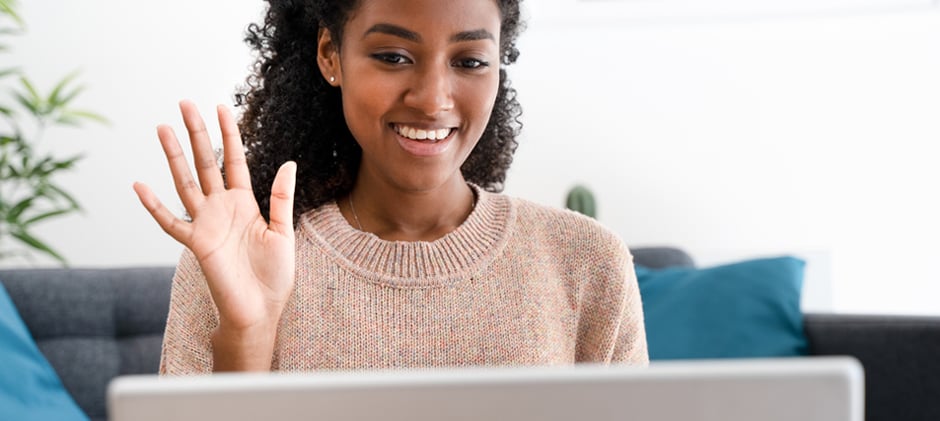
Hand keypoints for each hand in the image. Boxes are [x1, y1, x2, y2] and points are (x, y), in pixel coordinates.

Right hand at [134, 101, 296, 334]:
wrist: (260, 310)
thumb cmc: (275, 275)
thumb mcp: (284, 232)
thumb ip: (282, 199)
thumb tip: (288, 163)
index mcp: (246, 203)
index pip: (234, 160)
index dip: (228, 134)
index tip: (221, 107)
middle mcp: (222, 208)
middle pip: (206, 163)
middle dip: (196, 133)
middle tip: (184, 104)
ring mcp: (206, 224)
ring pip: (186, 182)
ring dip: (174, 156)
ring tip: (162, 128)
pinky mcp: (196, 244)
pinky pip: (171, 223)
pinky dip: (154, 206)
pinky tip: (140, 186)